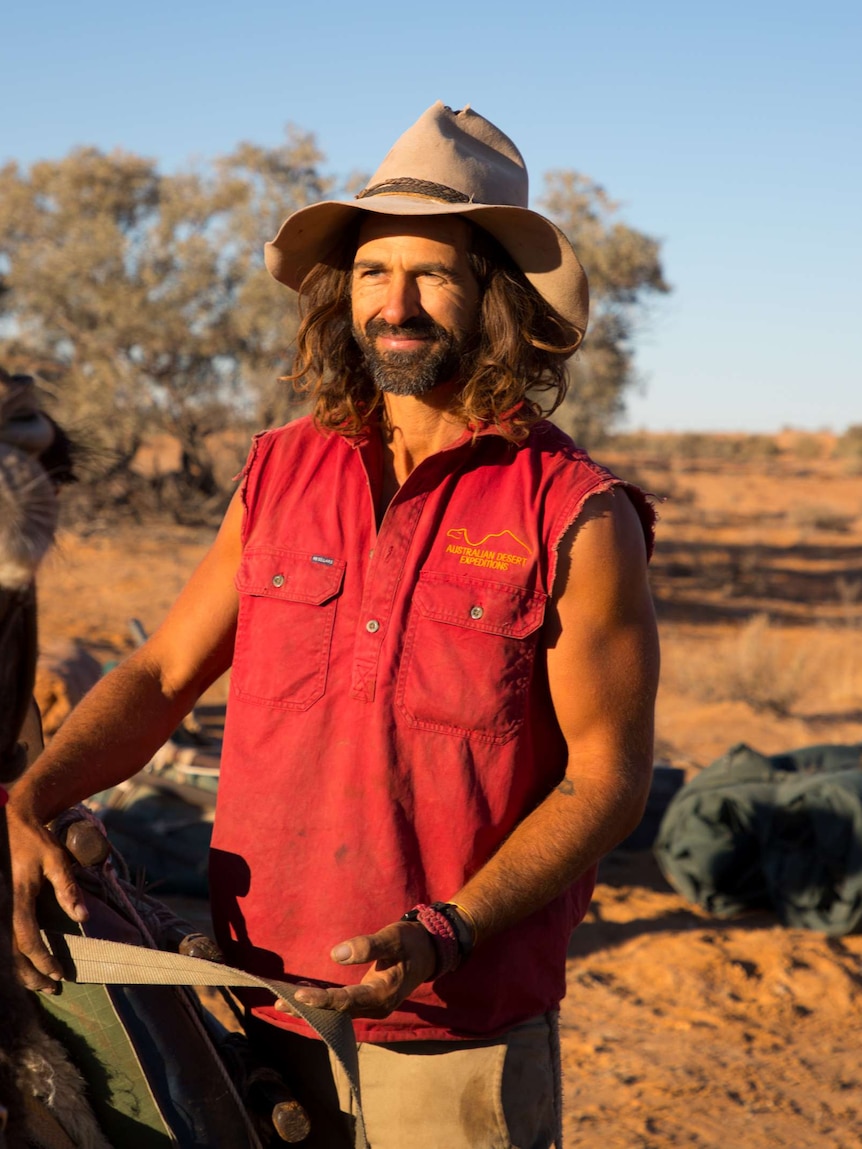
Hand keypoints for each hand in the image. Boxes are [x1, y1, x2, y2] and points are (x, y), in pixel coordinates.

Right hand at [7, 806, 87, 990]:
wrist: (10, 823)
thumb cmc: (35, 841)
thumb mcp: (56, 859)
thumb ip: (68, 889)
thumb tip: (83, 916)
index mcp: (18, 898)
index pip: (27, 938)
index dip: (42, 960)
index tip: (59, 974)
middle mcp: (4, 907)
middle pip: (12, 953)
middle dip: (31, 974)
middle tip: (53, 988)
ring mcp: (0, 908)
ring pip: (6, 949)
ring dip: (22, 970)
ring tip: (42, 984)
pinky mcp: (2, 906)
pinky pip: (6, 938)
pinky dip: (16, 956)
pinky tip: (28, 964)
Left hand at [280, 921, 436, 1018]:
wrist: (429, 951)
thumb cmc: (411, 942)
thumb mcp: (393, 938)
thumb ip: (368, 946)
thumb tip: (337, 955)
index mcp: (382, 995)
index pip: (346, 1002)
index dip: (322, 1000)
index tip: (298, 995)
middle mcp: (375, 1008)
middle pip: (337, 1012)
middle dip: (308, 1009)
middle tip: (279, 1002)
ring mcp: (372, 1007)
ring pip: (337, 1012)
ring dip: (312, 1008)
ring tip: (283, 1000)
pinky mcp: (368, 1001)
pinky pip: (342, 1006)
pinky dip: (322, 1002)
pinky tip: (304, 993)